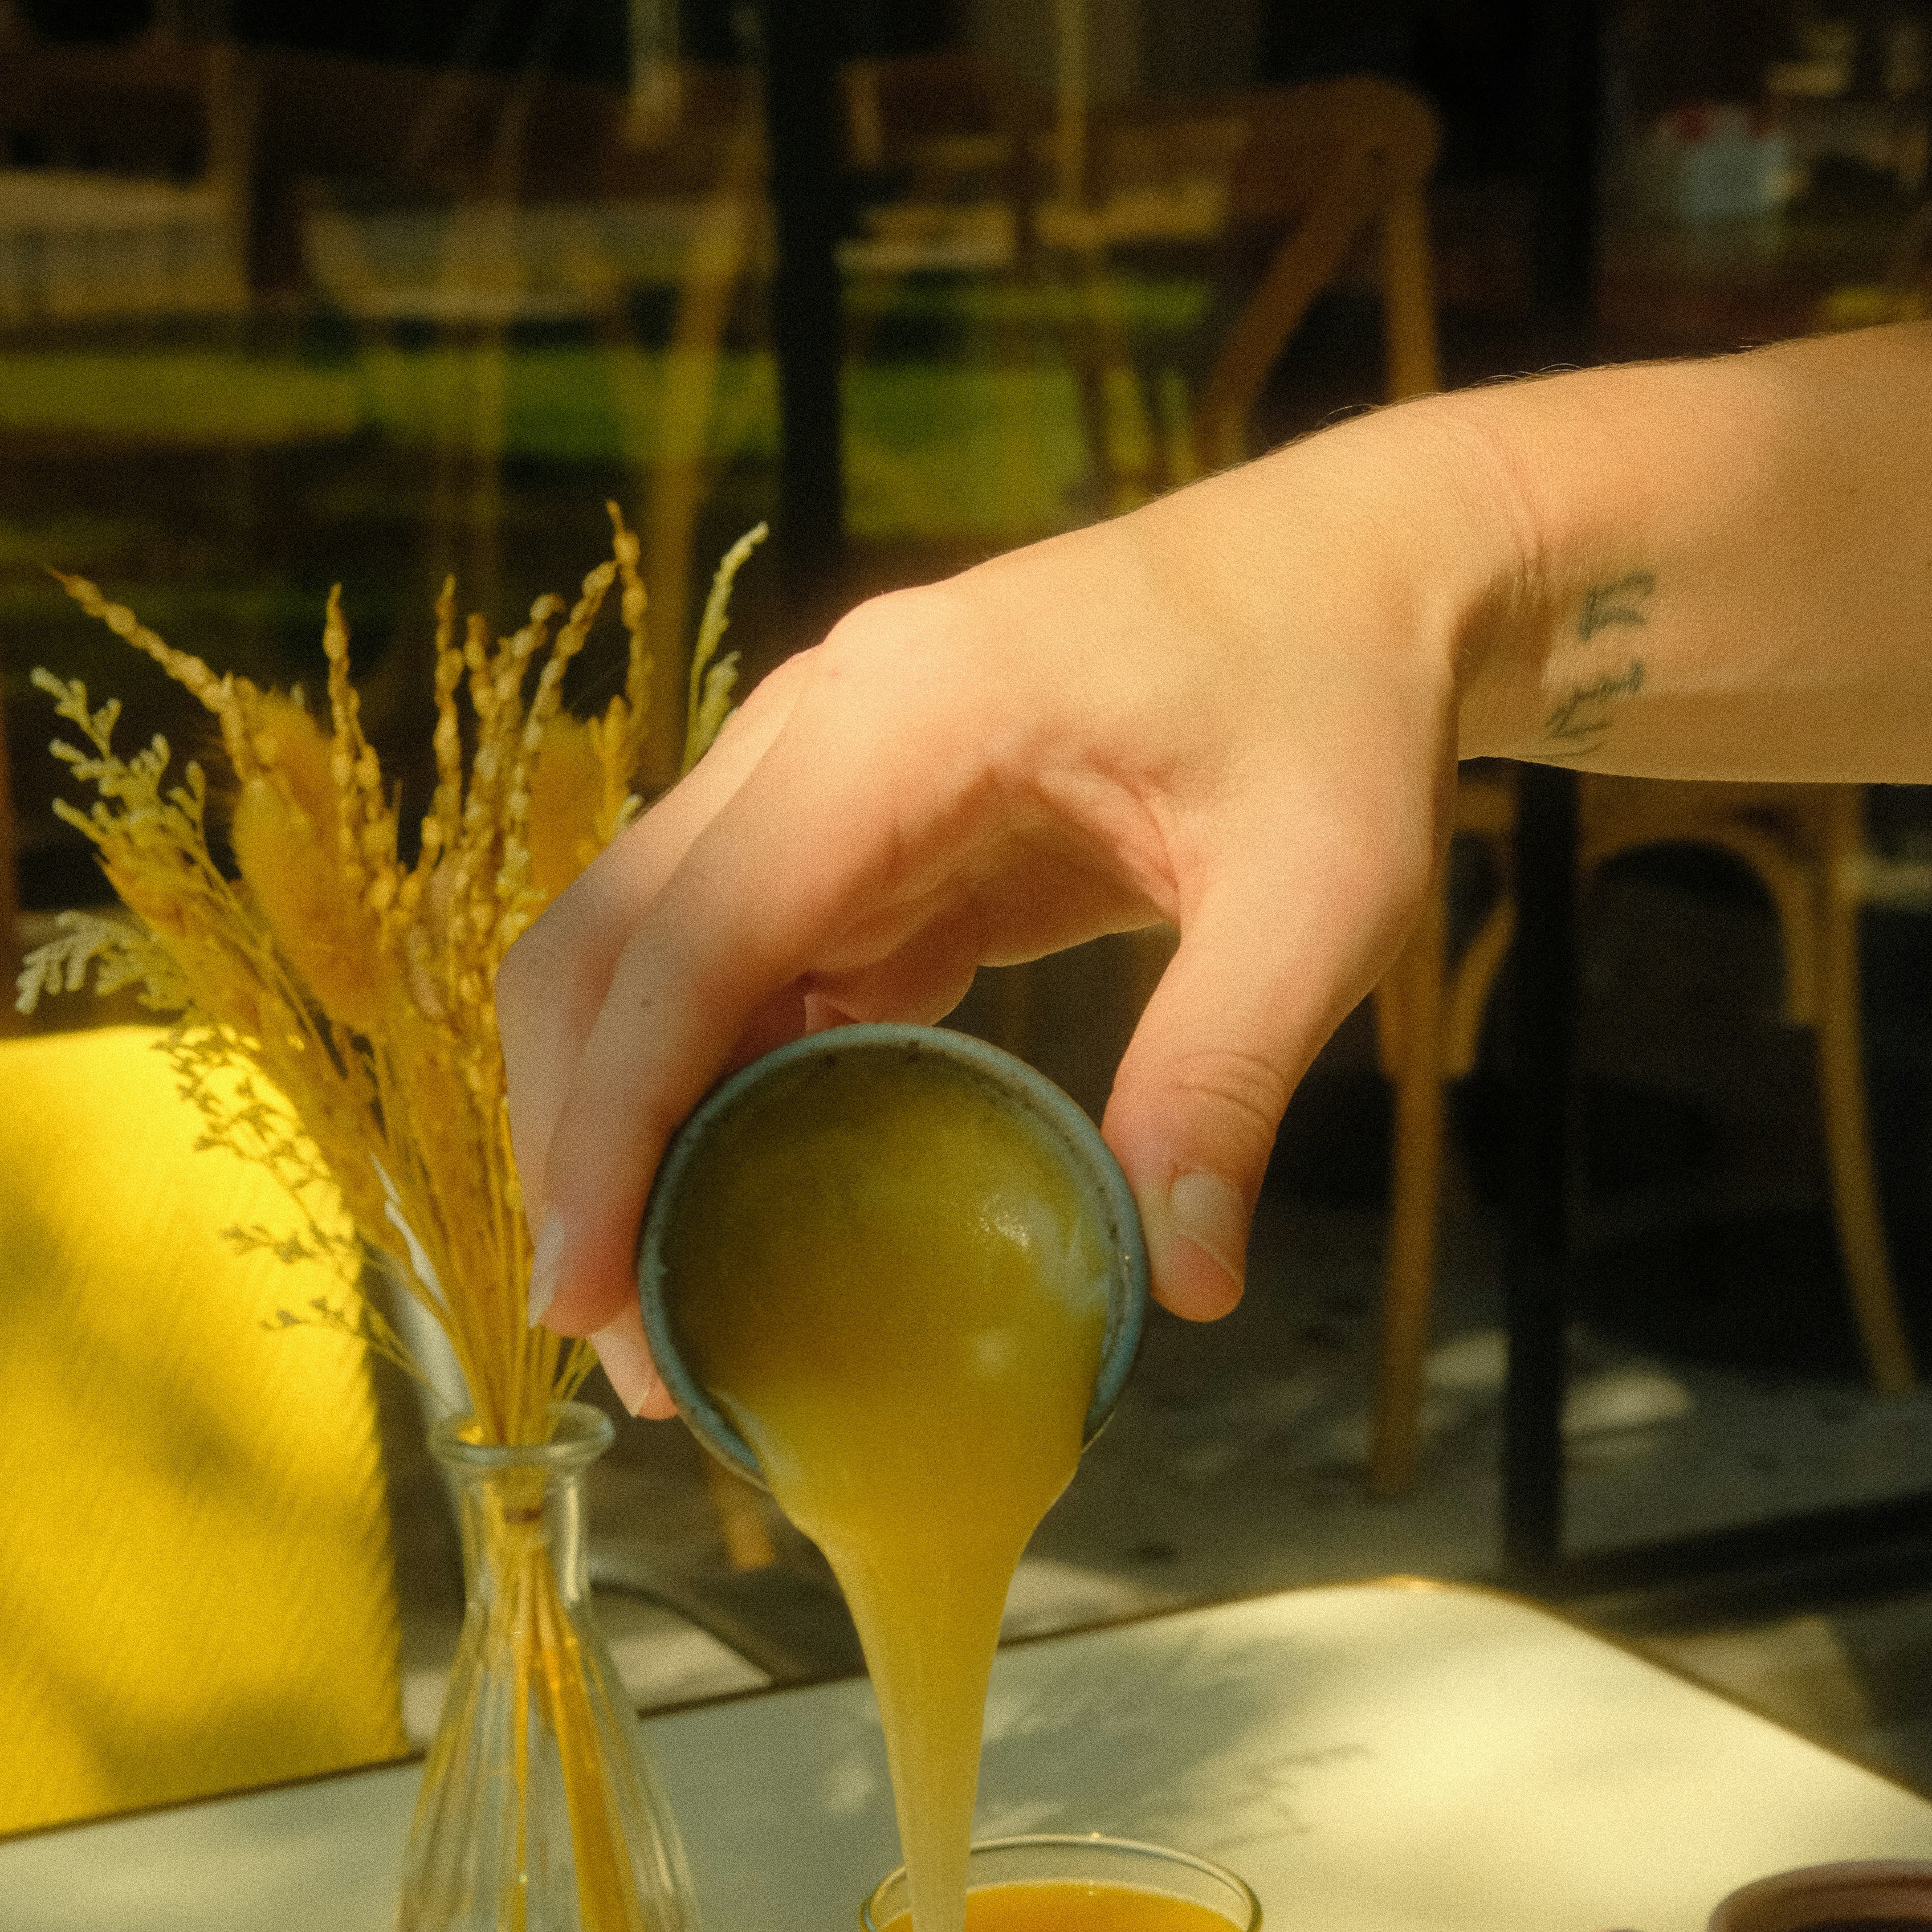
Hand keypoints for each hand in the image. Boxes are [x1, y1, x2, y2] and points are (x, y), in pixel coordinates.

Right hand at [497, 413, 1495, 1408]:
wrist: (1350, 584)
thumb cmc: (1336, 709)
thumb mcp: (1325, 895)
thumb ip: (1234, 1072)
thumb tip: (1184, 1278)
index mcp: (901, 720)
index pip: (692, 941)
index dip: (616, 1125)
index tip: (584, 1294)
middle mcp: (813, 734)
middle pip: (603, 951)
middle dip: (581, 1149)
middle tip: (626, 1347)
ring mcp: (814, 783)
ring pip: (634, 967)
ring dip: (621, 1133)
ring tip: (667, 1311)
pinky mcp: (848, 846)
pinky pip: (725, 980)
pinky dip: (703, 1104)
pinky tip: (740, 1222)